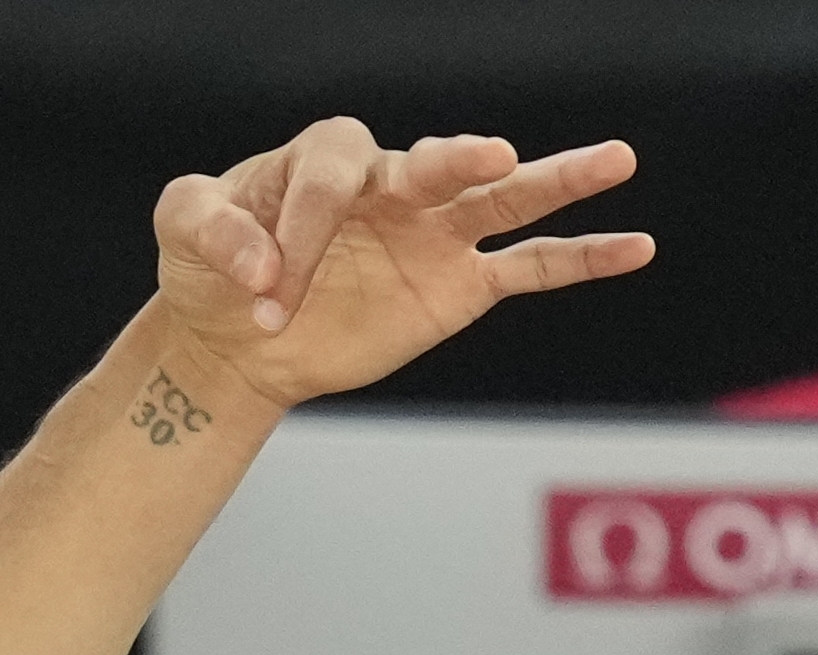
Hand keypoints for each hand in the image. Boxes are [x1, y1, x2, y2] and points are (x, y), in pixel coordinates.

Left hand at [154, 123, 651, 410]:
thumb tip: (262, 262)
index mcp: (329, 158)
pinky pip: (529, 266)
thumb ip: (206, 225)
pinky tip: (635, 246)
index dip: (298, 233)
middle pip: (437, 161)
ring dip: (558, 178)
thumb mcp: (181, 227)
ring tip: (617, 158)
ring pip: (505, 197)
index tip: (262, 286)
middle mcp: (396, 183)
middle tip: (485, 156)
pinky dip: (581, 258)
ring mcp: (436, 232)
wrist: (235, 334)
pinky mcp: (458, 285)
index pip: (334, 176)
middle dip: (455, 161)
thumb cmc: (211, 266)